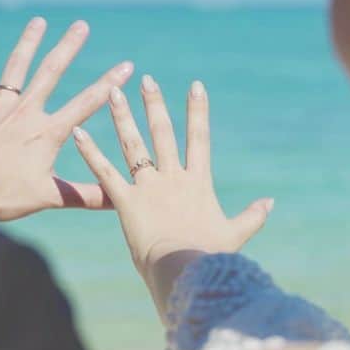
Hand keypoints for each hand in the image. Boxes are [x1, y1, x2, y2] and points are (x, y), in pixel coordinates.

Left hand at [0, 17, 133, 221]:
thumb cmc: (2, 193)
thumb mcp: (47, 197)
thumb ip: (85, 196)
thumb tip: (118, 199)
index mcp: (47, 132)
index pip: (85, 104)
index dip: (108, 84)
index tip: (127, 65)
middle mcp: (26, 112)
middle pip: (51, 72)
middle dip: (68, 47)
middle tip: (82, 25)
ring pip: (15, 69)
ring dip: (27, 43)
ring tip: (38, 21)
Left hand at [72, 75, 273, 316]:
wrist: (183, 269)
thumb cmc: (209, 256)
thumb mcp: (235, 234)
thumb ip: (253, 216)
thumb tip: (271, 201)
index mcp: (198, 182)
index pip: (199, 138)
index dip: (197, 111)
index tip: (195, 86)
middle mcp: (172, 178)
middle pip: (162, 133)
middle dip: (154, 104)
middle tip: (146, 80)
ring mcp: (148, 187)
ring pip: (132, 145)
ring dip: (122, 117)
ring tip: (113, 93)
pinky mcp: (126, 202)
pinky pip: (104, 172)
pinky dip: (90, 152)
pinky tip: (78, 132)